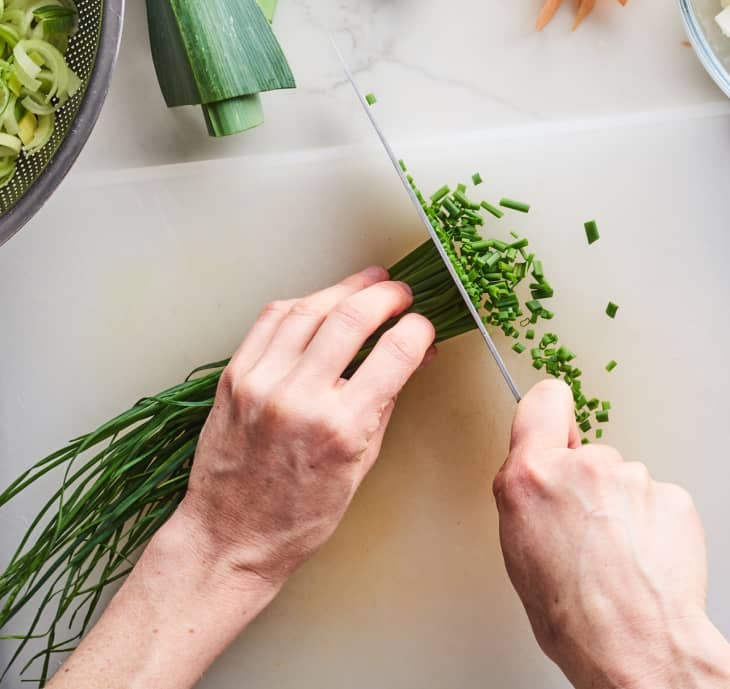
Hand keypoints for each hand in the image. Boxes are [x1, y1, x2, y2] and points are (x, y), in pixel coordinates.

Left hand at [175, 265, 434, 587]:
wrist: (230, 538)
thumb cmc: (299, 516)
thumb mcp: (360, 466)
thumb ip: (384, 404)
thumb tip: (410, 358)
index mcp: (340, 427)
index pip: (394, 353)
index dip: (418, 329)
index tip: (423, 325)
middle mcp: (299, 398)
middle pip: (352, 318)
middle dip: (384, 295)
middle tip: (399, 292)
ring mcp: (261, 383)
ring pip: (308, 310)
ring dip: (343, 289)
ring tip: (365, 283)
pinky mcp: (234, 377)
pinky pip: (270, 321)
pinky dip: (300, 303)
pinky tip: (318, 302)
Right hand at [493, 380, 729, 688]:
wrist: (636, 648)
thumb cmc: (574, 615)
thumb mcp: (517, 549)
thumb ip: (526, 497)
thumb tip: (536, 486)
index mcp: (531, 477)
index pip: (543, 402)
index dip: (550, 416)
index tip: (556, 427)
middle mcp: (581, 467)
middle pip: (586, 454)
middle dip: (588, 484)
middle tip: (587, 532)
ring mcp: (631, 478)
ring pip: (624, 480)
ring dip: (622, 508)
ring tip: (618, 555)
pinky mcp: (671, 496)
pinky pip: (657, 500)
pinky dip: (653, 524)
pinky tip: (645, 558)